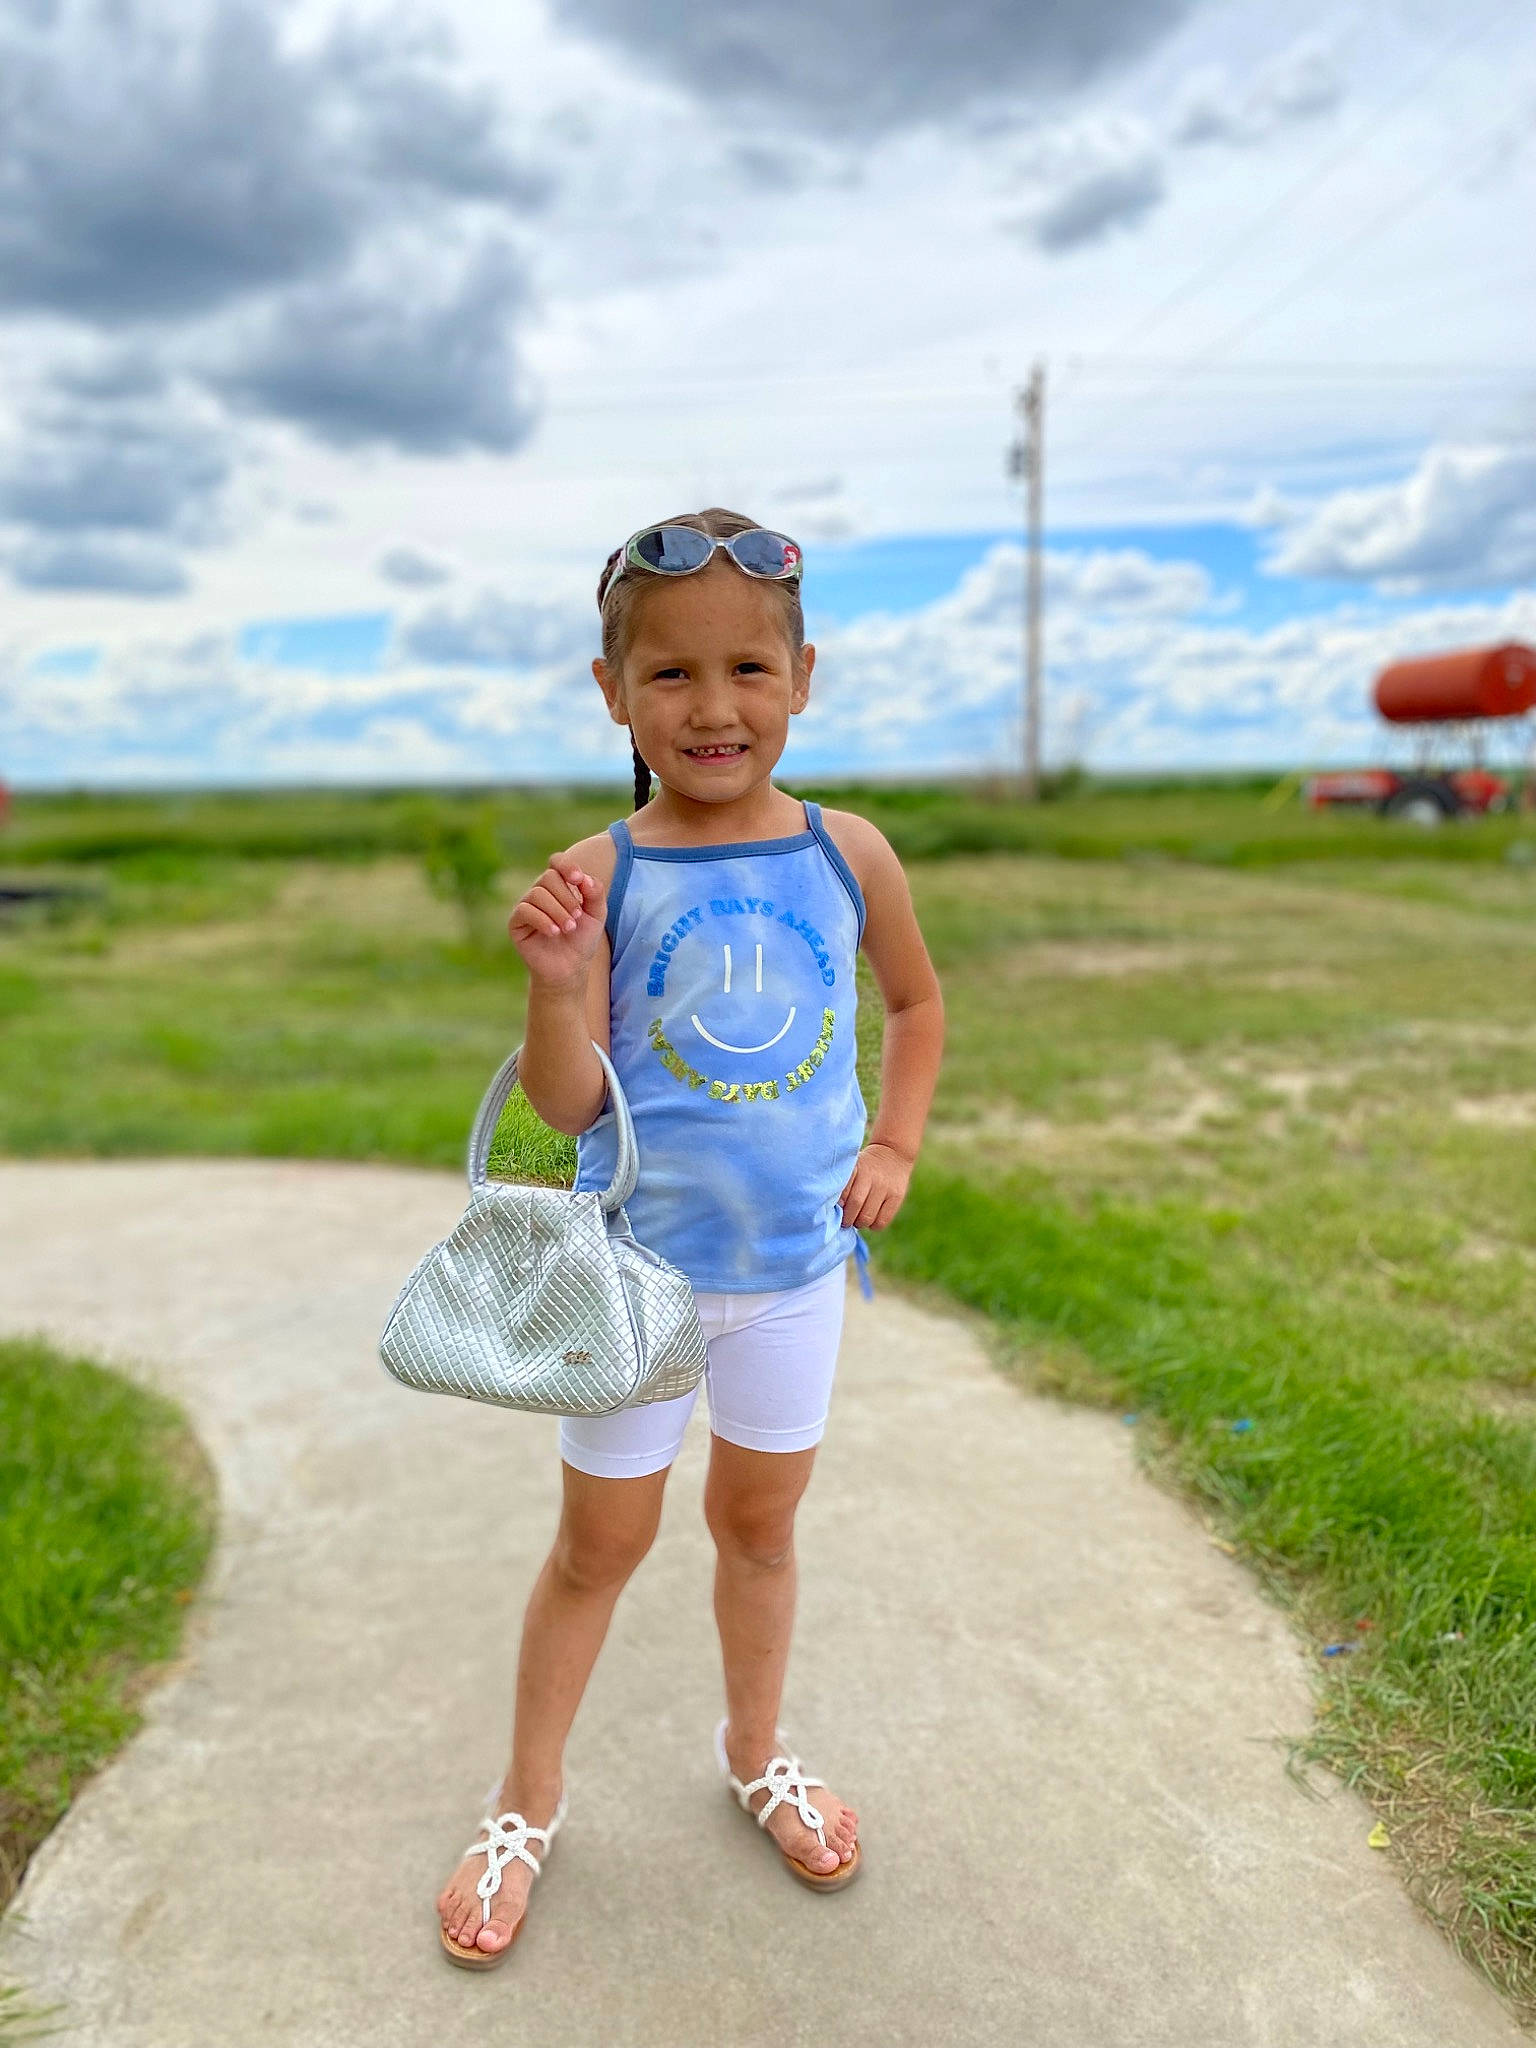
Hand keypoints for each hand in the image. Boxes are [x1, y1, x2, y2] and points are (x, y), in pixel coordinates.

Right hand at [509, 853, 605, 988]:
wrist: (570, 967)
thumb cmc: (582, 939)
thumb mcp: (597, 915)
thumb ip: (595, 893)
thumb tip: (584, 877)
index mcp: (559, 885)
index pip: (557, 862)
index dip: (566, 865)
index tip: (579, 880)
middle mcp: (540, 892)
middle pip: (548, 877)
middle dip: (566, 896)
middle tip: (577, 917)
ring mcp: (526, 906)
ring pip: (537, 893)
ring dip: (557, 910)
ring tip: (569, 928)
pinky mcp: (516, 922)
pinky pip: (524, 910)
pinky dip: (542, 919)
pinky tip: (554, 932)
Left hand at [838, 1142, 912, 1230]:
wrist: (893, 1154)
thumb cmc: (864, 1166)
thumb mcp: (852, 1166)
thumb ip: (843, 1183)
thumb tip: (834, 1206)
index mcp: (858, 1169)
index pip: (843, 1192)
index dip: (838, 1205)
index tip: (836, 1208)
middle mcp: (872, 1178)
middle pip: (855, 1204)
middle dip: (847, 1218)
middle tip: (845, 1220)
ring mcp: (886, 1188)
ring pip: (868, 1216)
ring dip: (859, 1223)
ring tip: (858, 1220)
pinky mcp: (897, 1197)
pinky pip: (882, 1221)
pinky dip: (873, 1226)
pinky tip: (871, 1219)